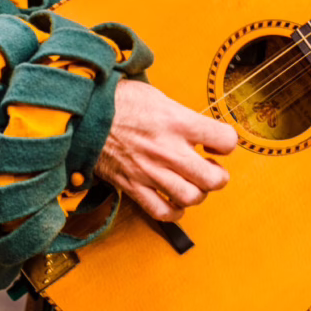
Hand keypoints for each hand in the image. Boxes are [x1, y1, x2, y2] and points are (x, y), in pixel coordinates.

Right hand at [95, 80, 237, 221]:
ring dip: (197, 194)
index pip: (225, 140)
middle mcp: (168, 149)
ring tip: (192, 183)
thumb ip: (183, 117)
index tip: (218, 144)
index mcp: (178, 122)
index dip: (227, 143)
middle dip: (219, 176)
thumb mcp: (159, 98)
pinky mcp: (134, 186)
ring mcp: (151, 171)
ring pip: (191, 198)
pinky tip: (175, 201)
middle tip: (211, 169)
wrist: (83, 113)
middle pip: (214, 179)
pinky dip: (174, 212)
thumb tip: (198, 130)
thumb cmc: (119, 102)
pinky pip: (162, 212)